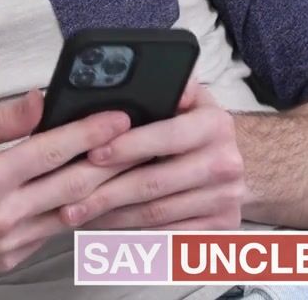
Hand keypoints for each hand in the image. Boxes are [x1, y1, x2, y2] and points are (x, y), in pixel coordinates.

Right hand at [0, 89, 133, 273]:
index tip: (119, 116)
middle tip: (141, 139)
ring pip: (70, 212)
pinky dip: (73, 209)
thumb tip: (41, 99)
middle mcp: (0, 216)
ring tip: (126, 165)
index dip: (90, 132)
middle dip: (111, 160)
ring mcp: (8, 242)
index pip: (51, 151)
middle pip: (73, 186)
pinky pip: (52, 230)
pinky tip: (89, 192)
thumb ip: (0, 117)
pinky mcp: (10, 256)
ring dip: (101, 189)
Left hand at [64, 82, 244, 230]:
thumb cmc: (196, 125)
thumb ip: (164, 84)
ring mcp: (224, 199)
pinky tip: (104, 224)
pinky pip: (167, 232)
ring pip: (156, 212)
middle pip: (154, 182)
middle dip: (106, 189)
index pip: (166, 136)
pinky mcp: (219, 227)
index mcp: (214, 125)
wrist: (239, 162)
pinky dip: (132, 230)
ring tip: (77, 211)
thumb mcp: (188, 95)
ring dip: (112, 214)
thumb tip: (133, 75)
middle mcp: (225, 163)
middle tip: (68, 195)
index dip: (127, 146)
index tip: (92, 152)